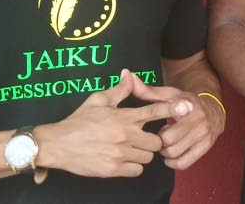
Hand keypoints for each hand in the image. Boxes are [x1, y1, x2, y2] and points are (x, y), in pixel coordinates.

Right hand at [34, 68, 180, 177]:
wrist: (58, 145)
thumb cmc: (78, 121)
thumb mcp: (98, 100)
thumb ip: (119, 89)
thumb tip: (129, 74)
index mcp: (124, 116)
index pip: (155, 111)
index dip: (172, 109)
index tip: (186, 108)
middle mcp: (125, 135)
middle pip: (157, 141)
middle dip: (153, 140)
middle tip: (142, 138)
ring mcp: (120, 154)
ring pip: (148, 157)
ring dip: (143, 153)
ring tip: (131, 148)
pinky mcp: (113, 169)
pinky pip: (137, 170)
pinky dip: (134, 167)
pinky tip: (124, 159)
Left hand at [129, 72, 224, 169]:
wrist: (212, 109)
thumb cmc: (185, 102)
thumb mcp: (169, 95)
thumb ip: (148, 90)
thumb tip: (128, 76)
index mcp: (188, 108)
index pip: (167, 132)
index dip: (159, 133)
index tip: (162, 128)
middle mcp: (199, 122)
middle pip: (169, 145)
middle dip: (161, 144)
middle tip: (163, 138)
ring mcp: (205, 136)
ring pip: (176, 155)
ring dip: (168, 152)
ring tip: (169, 144)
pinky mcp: (207, 147)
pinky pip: (184, 163)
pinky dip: (175, 162)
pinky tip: (174, 153)